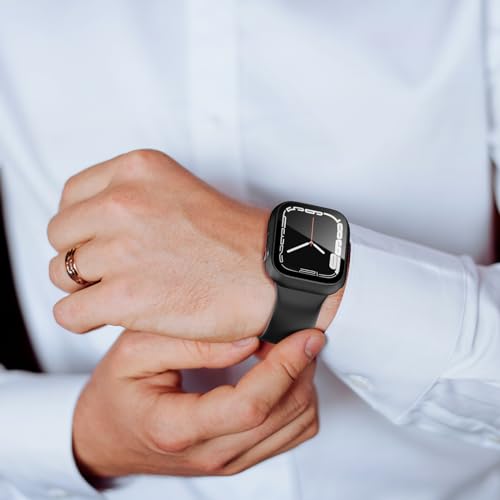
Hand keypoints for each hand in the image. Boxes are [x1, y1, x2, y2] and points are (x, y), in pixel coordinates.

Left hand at [48, 149, 341, 339]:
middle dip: (84, 257)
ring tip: (120, 294)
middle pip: (61, 236)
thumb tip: (88, 232)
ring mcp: (123, 248)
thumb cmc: (238, 241)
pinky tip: (112, 316)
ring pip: (60, 274)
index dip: (84, 228)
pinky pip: (68, 312)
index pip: (72, 197)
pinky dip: (84, 319)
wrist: (274, 275)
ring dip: (86, 289)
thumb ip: (132, 200)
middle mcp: (124, 202)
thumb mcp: (180, 191)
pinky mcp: (127, 297)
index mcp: (137, 169)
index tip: (103, 244)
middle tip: (114, 272)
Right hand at [73, 329, 324, 477]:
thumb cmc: (118, 391)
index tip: (304, 336)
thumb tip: (249, 341)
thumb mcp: (136, 351)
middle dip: (302, 368)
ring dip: (303, 383)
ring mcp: (229, 462)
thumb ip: (192, 344)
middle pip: (283, 415)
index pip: (250, 406)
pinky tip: (283, 373)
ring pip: (296, 426)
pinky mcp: (241, 458)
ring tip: (290, 349)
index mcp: (178, 427)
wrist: (108, 435)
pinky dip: (298, 399)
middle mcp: (210, 453)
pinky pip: (292, 433)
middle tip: (301, 331)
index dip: (285, 368)